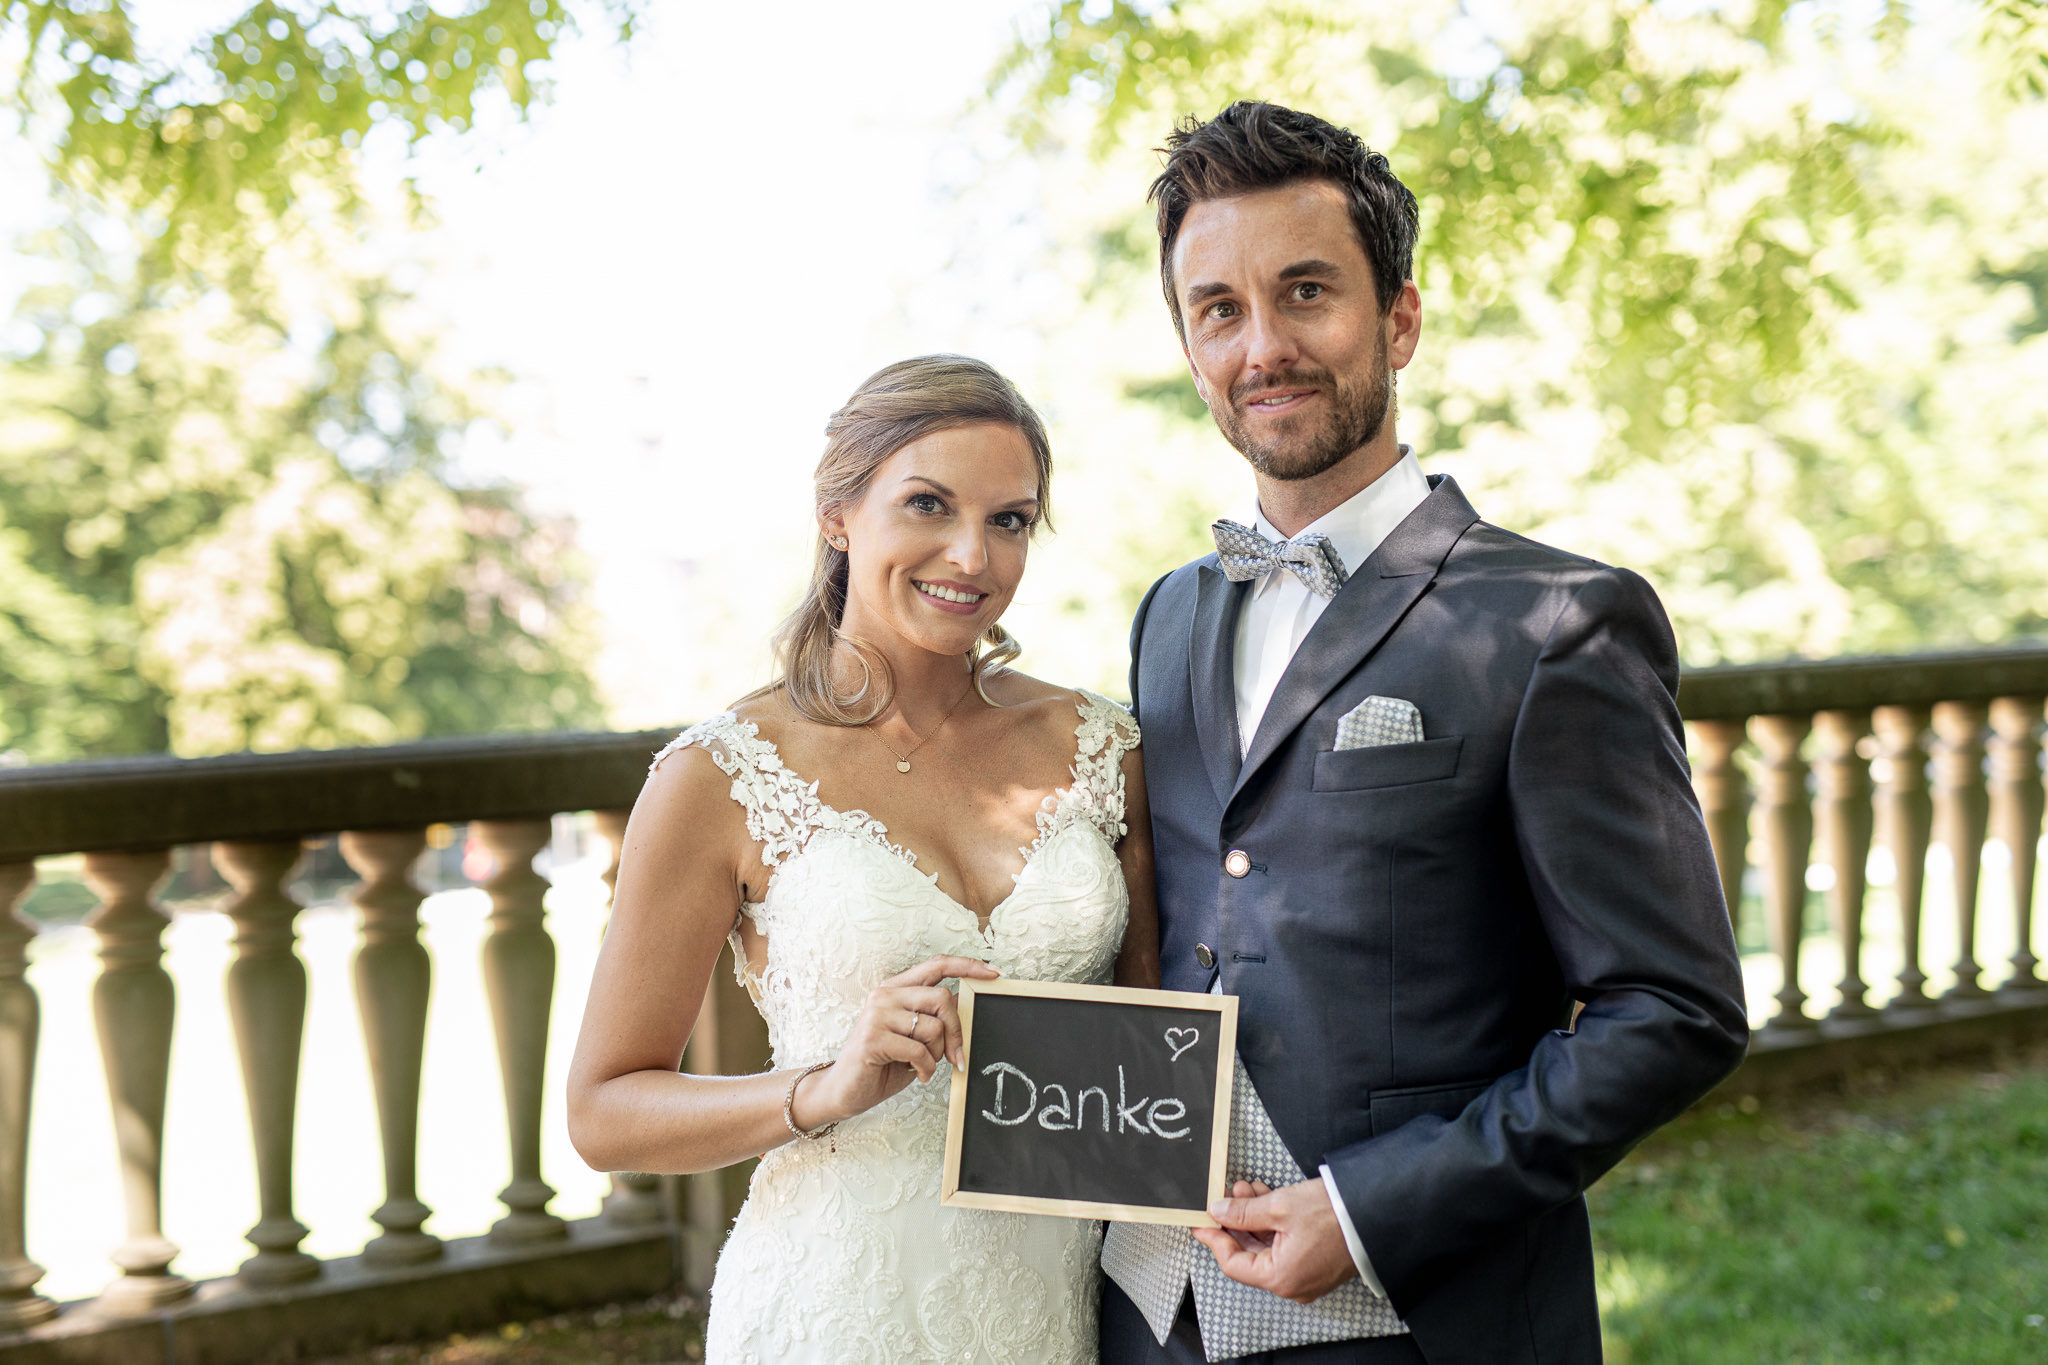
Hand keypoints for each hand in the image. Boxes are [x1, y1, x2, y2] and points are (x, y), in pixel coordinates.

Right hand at [794, 955, 997, 1129]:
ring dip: (937, 1055)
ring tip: (922, 1066)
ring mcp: (877, 1015)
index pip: (937, 965)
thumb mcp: (914, 1036)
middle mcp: (885, 995)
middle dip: (956, 1031)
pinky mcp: (873, 1038)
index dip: (967, 966)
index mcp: (896, 989)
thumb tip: (964, 1000)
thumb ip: (934, 1016)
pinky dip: (926, 1068)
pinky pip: (919, 1051)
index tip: (993, 973)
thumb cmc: (882, 1063)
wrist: (844, 1090)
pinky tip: (916, 1074)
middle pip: (942, 999)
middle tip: (955, 1056)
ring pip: (933, 1027)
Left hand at [1192, 1177, 1359, 1304]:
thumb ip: (1243, 1212)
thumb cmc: (1335, 1214)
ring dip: (1253, 1218)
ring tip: (1246, 1189)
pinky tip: (1265, 1198)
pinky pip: (1284, 1245)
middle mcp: (1293, 1284)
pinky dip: (1271, 1223)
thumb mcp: (1280, 1207)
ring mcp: (1306, 1275)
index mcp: (1280, 1278)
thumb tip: (1219, 1212)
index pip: (1233, 1264)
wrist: (1377, 1211)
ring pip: (1267, 1247)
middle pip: (1249, 1254)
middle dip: (1236, 1221)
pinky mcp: (1316, 1262)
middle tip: (1226, 1196)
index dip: (1214, 1239)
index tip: (1201, 1222)